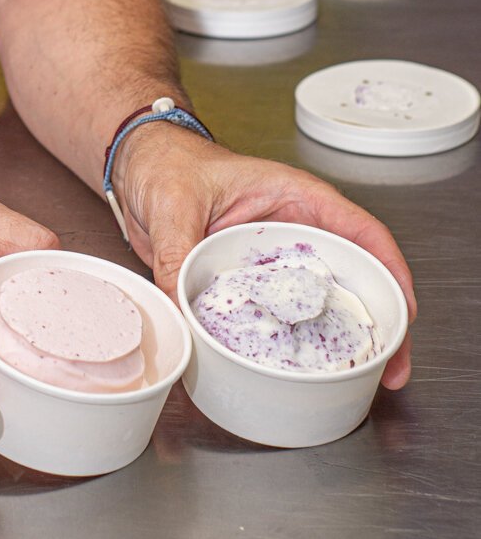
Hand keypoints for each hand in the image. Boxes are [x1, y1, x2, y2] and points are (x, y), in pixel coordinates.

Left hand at [114, 124, 416, 388]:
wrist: (136, 168)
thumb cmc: (164, 162)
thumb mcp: (174, 203)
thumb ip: (177, 252)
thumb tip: (180, 305)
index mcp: (292, 196)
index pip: (359, 230)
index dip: (389, 270)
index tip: (403, 311)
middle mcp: (290, 228)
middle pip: (352, 272)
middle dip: (377, 317)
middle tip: (389, 365)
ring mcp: (272, 257)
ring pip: (320, 298)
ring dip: (339, 334)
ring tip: (360, 376)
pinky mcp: (249, 280)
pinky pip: (280, 312)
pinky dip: (292, 338)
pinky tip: (297, 367)